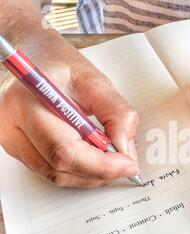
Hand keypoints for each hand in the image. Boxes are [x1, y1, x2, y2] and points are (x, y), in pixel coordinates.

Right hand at [0, 30, 138, 187]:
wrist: (28, 53)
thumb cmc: (56, 61)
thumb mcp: (95, 80)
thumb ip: (116, 114)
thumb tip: (125, 150)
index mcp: (26, 104)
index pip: (65, 152)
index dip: (101, 165)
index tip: (128, 164)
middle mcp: (10, 126)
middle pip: (60, 168)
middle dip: (99, 172)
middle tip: (125, 164)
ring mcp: (10, 139)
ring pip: (55, 175)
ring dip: (89, 175)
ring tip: (112, 160)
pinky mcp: (16, 147)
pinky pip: (49, 169)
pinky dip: (77, 170)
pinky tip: (94, 158)